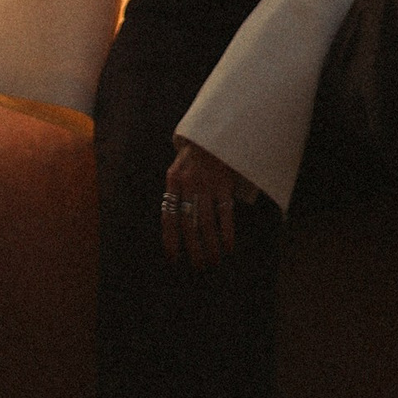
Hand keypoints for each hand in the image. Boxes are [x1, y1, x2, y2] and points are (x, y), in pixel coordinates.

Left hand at [161, 139, 253, 267]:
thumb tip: (173, 225)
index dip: (170, 240)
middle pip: (188, 225)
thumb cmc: (194, 156)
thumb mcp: (177, 170)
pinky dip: (227, 233)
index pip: (168, 217)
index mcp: (172, 181)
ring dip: (210, 246)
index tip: (174, 258)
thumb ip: (175, 192)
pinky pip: (225, 214)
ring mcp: (207, 184)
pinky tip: (228, 246)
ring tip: (213, 261)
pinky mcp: (224, 184)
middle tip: (198, 266)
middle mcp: (188, 185)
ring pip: (206, 223)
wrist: (214, 131)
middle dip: (193, 249)